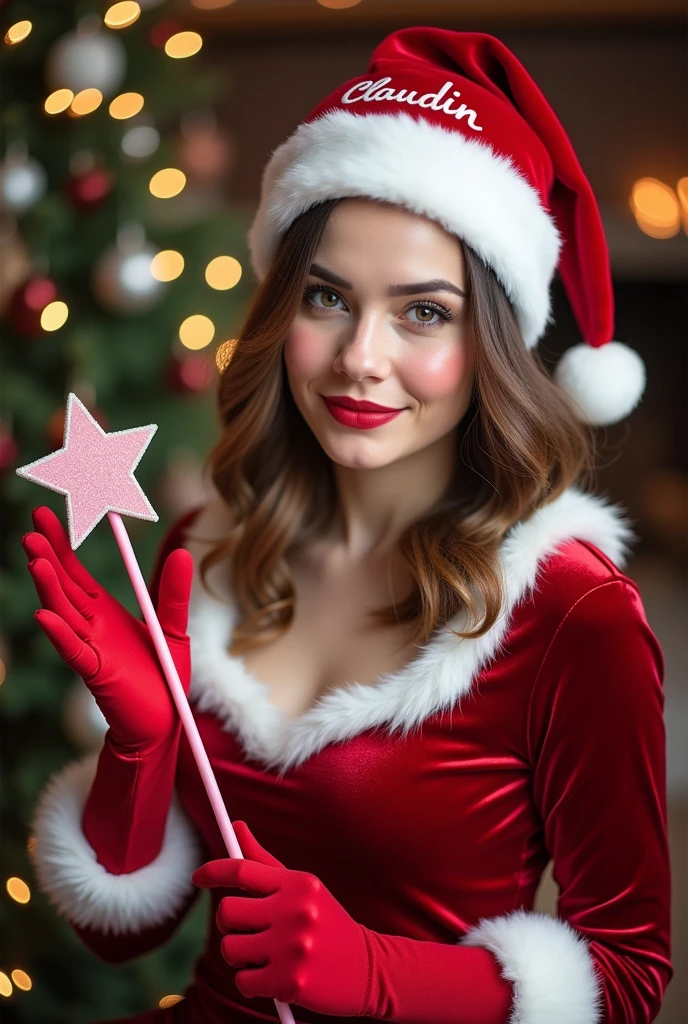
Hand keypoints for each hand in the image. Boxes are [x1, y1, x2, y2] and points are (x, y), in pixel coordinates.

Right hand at [22, 505, 192, 752]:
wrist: (165, 722)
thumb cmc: (163, 676)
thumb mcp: (173, 627)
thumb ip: (174, 593)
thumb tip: (181, 553)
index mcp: (103, 612)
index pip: (75, 572)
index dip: (61, 545)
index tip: (45, 517)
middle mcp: (90, 626)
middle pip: (63, 587)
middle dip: (47, 558)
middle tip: (32, 530)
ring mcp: (91, 649)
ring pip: (63, 613)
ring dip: (49, 588)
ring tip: (36, 561)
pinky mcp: (97, 673)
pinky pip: (76, 651)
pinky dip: (59, 634)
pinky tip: (44, 615)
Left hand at [192, 821, 370, 1014]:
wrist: (368, 968)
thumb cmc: (328, 923)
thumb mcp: (302, 888)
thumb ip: (264, 862)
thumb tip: (236, 827)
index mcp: (297, 884)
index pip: (242, 870)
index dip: (213, 871)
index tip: (198, 876)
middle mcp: (296, 911)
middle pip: (228, 912)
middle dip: (230, 925)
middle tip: (245, 930)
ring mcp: (293, 948)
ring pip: (230, 949)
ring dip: (240, 956)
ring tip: (265, 955)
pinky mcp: (290, 982)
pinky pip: (243, 981)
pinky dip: (251, 983)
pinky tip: (274, 978)